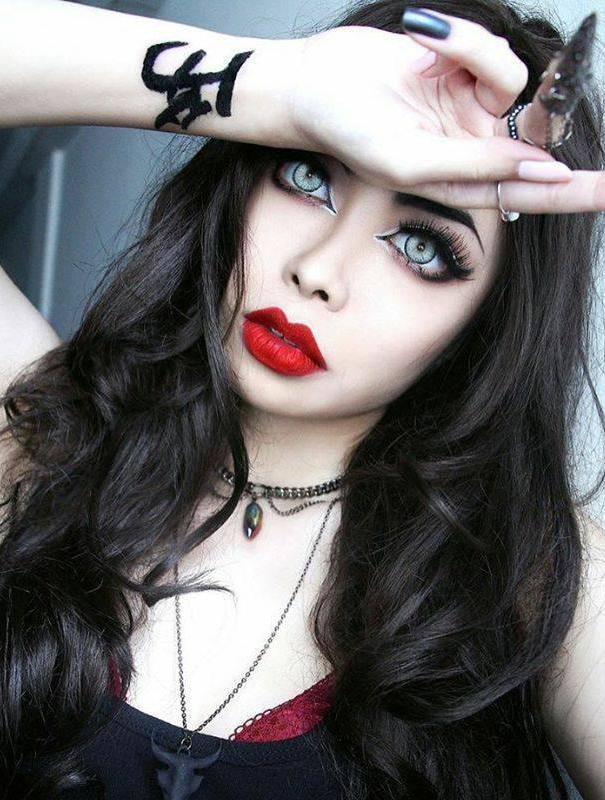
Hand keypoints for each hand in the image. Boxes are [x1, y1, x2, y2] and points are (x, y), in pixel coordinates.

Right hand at [286, 12, 604, 214]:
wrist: (313, 80)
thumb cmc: (346, 130)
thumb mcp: (409, 159)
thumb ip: (474, 167)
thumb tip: (538, 169)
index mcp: (460, 184)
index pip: (527, 193)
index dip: (571, 193)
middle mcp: (470, 148)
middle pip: (535, 139)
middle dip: (544, 116)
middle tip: (549, 95)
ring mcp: (468, 107)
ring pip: (513, 81)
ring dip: (478, 58)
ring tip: (429, 53)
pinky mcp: (462, 67)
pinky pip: (489, 50)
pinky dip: (463, 41)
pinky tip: (426, 42)